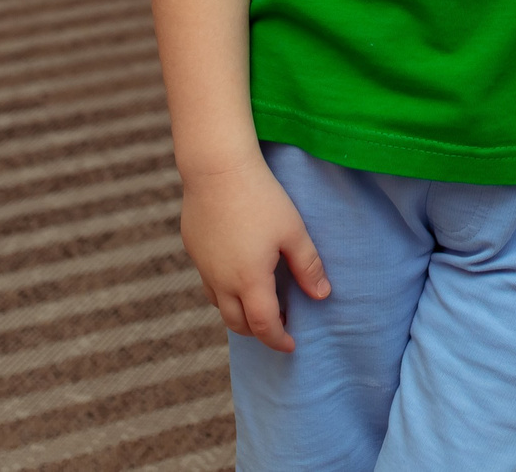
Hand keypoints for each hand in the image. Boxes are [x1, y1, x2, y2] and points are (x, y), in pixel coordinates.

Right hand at [180, 157, 329, 350]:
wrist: (216, 169)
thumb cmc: (261, 198)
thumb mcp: (293, 231)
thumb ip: (308, 266)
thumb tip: (322, 295)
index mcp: (249, 280)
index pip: (265, 325)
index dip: (279, 340)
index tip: (291, 345)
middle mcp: (222, 281)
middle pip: (238, 323)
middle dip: (259, 332)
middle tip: (279, 325)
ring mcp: (204, 267)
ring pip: (219, 306)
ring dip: (239, 314)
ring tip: (259, 303)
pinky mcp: (194, 251)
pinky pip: (208, 283)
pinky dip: (224, 292)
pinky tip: (237, 275)